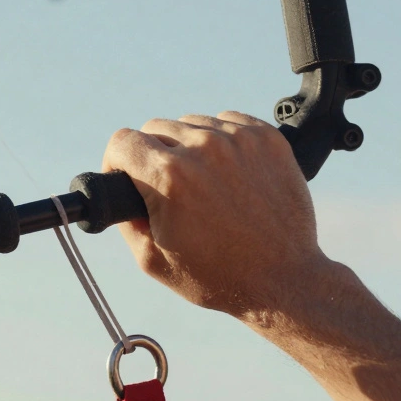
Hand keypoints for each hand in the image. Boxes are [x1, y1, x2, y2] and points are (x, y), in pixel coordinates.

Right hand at [105, 111, 328, 317]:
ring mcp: (238, 139)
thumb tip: (118, 189)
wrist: (284, 279)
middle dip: (152, 155)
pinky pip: (226, 121)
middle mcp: (203, 148)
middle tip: (169, 189)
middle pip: (155, 127)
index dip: (116, 161)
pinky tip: (228, 173)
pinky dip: (221, 141)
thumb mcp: (151, 259)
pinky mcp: (267, 137)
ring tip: (204, 183)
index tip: (127, 177)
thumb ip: (124, 218)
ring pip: (191, 123)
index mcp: (169, 176)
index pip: (122, 140)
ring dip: (188, 147)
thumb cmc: (217, 274)